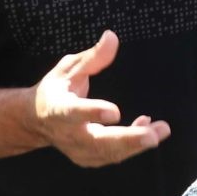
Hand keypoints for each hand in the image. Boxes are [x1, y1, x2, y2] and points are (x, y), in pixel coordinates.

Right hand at [32, 31, 169, 167]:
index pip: (73, 112)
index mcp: (57, 108)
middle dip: (127, 140)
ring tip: (162, 130)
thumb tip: (112, 37)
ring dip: (136, 145)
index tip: (114, 112)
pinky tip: (149, 128)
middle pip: (97, 142)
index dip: (92, 113)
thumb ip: (92, 57)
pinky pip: (112, 155)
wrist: (35, 120)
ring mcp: (77, 149)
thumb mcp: (68, 68)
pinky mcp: (88, 158)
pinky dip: (132, 146)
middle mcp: (67, 133)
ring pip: (108, 153)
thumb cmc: (55, 89)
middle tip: (152, 137)